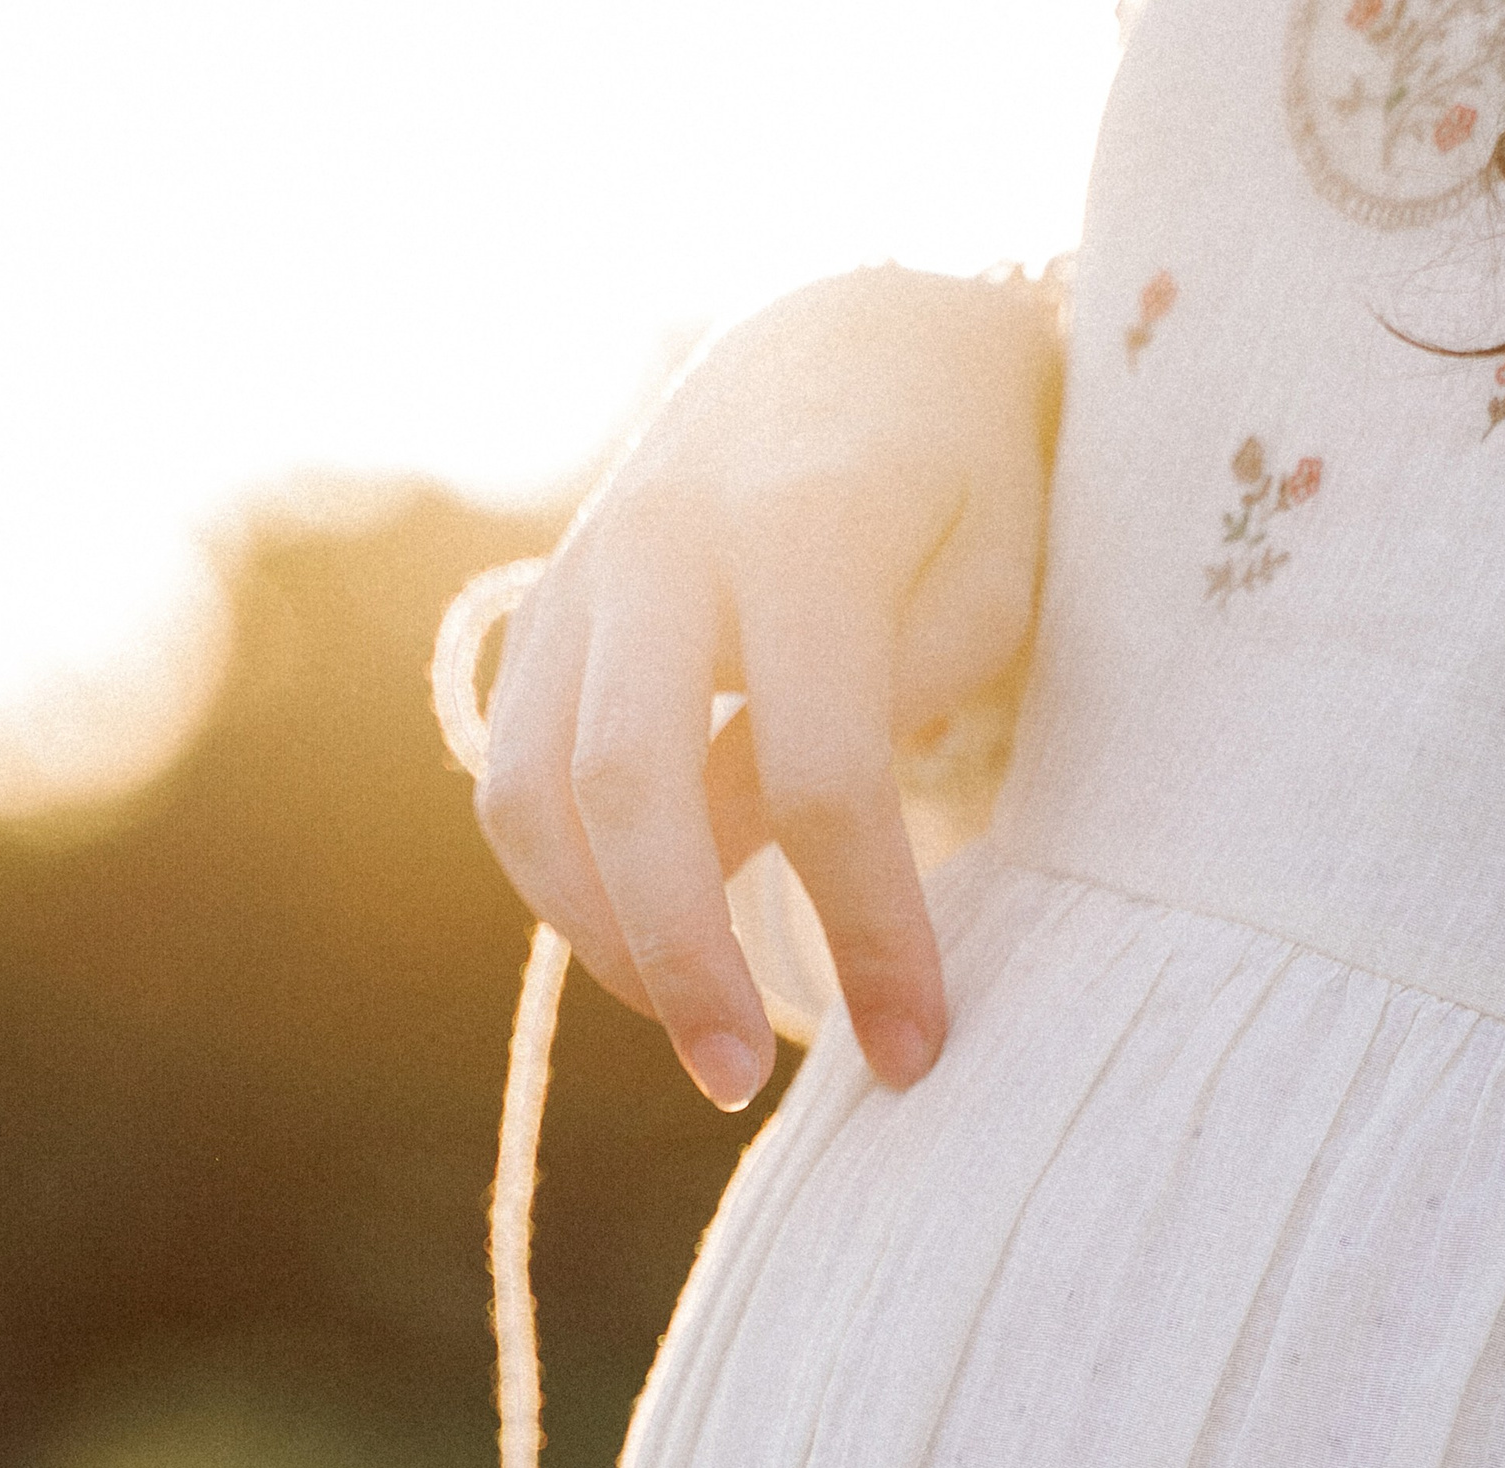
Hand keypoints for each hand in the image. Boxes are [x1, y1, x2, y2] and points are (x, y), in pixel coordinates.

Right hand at [477, 264, 1061, 1109]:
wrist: (851, 345)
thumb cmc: (962, 485)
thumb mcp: (992, 577)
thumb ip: (896, 703)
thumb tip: (767, 849)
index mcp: (802, 529)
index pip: (822, 774)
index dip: (870, 930)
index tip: (919, 1049)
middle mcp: (661, 546)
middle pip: (632, 789)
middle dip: (684, 960)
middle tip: (743, 1085)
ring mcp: (580, 581)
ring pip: (536, 796)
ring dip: (605, 944)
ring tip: (704, 1044)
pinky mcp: (540, 622)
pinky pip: (512, 785)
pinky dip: (565, 894)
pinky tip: (652, 964)